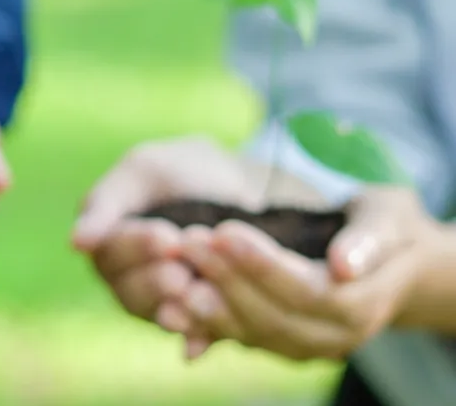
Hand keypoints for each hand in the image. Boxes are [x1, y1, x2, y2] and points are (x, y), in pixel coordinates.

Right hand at [71, 136, 324, 354]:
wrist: (235, 188)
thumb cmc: (179, 172)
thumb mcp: (143, 172)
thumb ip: (106, 203)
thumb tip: (75, 243)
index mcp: (105, 239)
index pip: (109, 251)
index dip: (137, 248)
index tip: (166, 238)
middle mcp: (122, 275)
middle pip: (127, 289)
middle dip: (155, 280)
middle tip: (181, 271)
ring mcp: (154, 300)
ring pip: (153, 314)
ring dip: (172, 309)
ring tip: (197, 293)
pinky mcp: (188, 318)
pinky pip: (187, 333)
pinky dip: (192, 339)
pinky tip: (198, 343)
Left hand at [176, 187, 435, 360]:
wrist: (393, 262)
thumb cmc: (387, 226)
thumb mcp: (388, 217)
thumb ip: (368, 239)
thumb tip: (343, 265)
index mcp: (361, 304)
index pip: (304, 289)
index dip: (261, 264)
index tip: (223, 231)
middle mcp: (334, 337)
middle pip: (271, 314)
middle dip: (225, 277)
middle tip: (187, 241)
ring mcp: (306, 347)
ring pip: (250, 332)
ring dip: (208, 304)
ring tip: (173, 270)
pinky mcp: (280, 346)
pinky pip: (239, 339)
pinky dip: (204, 324)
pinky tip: (171, 304)